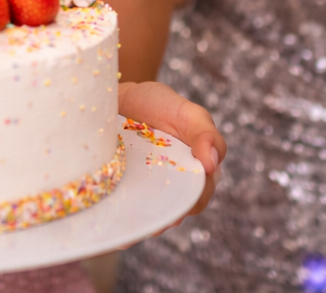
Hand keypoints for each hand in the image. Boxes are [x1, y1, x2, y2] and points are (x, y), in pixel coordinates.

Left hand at [118, 80, 225, 224]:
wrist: (120, 97)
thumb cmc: (159, 105)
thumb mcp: (188, 113)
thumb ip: (206, 134)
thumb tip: (212, 164)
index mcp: (195, 174)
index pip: (198, 198)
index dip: (191, 203)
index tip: (182, 205)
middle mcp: (172, 188)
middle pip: (173, 213)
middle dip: (164, 220)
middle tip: (153, 223)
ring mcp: (145, 191)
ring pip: (148, 217)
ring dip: (142, 224)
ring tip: (131, 225)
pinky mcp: (121, 190)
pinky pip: (124, 211)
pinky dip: (121, 220)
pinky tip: (113, 228)